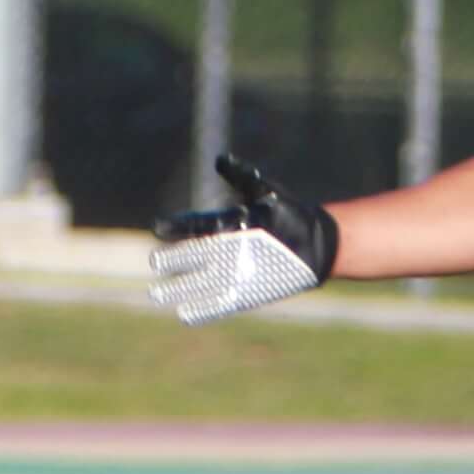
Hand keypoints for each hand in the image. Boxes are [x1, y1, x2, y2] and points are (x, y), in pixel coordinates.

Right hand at [150, 153, 339, 327]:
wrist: (318, 244)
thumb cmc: (293, 214)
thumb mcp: (268, 191)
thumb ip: (243, 177)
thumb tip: (219, 160)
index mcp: (227, 226)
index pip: (197, 227)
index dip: (178, 228)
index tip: (160, 228)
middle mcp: (225, 250)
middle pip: (192, 256)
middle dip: (174, 259)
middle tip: (155, 260)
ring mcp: (233, 273)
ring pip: (199, 282)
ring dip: (178, 289)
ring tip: (156, 294)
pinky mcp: (245, 293)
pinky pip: (220, 303)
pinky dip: (203, 309)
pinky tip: (185, 313)